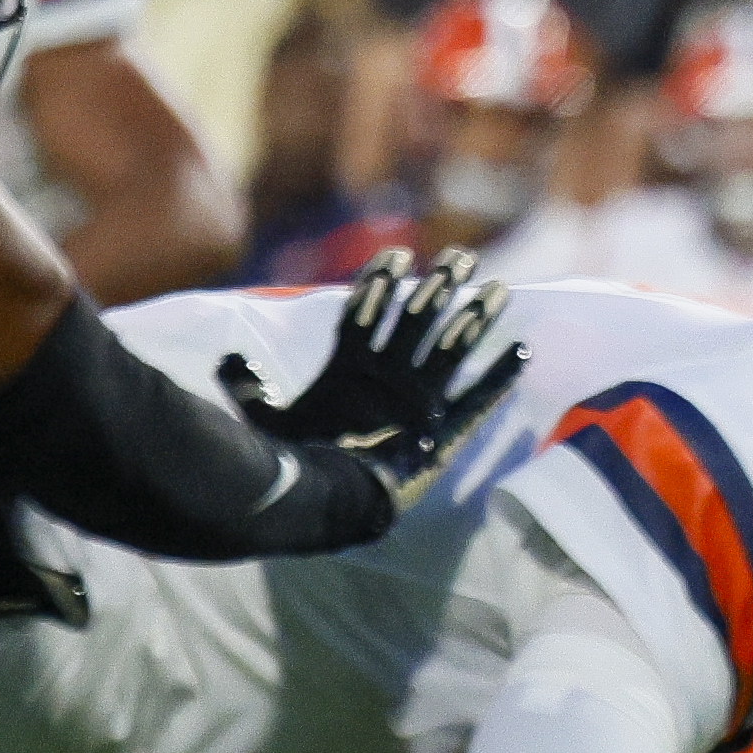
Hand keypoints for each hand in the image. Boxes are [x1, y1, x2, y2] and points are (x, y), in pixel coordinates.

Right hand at [224, 247, 522, 517]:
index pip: (367, 308)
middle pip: (420, 315)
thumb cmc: (291, 460)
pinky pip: (479, 396)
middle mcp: (388, 374)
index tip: (401, 254)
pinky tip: (524, 350)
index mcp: (347, 367)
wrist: (325, 498)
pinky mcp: (442, 429)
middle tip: (465, 256)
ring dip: (478, 315)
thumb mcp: (261, 418)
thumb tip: (229, 358)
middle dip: (443, 283)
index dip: (382, 280)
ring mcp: (418, 399)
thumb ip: (246, 385)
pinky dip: (502, 373)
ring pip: (454, 344)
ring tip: (500, 288)